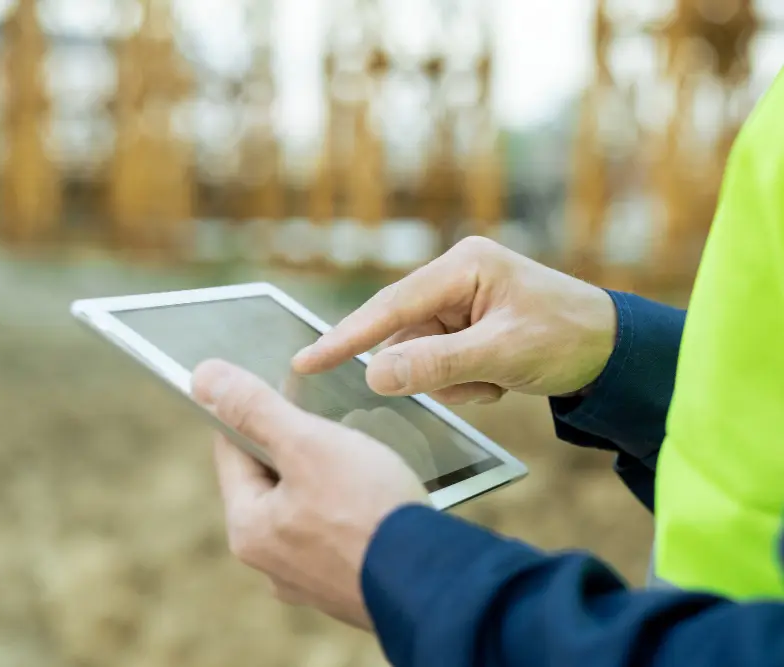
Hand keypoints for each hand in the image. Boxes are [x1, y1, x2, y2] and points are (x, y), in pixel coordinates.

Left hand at [192, 359, 429, 629]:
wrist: (438, 583)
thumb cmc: (370, 511)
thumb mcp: (307, 444)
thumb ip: (254, 408)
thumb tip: (203, 378)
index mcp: (248, 529)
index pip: (232, 450)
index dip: (254, 411)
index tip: (283, 389)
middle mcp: (270, 563)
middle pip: (270, 480)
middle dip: (295, 447)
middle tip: (330, 425)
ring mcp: (310, 580)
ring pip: (306, 507)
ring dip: (326, 478)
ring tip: (360, 458)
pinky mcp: (347, 587)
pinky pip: (337, 534)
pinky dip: (351, 510)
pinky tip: (378, 497)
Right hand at [292, 236, 616, 404]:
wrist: (615, 352)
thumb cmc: (567, 338)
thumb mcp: (503, 353)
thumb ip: (436, 364)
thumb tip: (374, 374)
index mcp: (463, 266)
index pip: (391, 306)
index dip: (347, 337)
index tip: (307, 361)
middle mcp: (454, 279)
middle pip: (405, 337)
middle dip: (435, 369)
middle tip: (478, 381)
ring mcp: (458, 304)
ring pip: (420, 358)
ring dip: (454, 381)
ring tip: (498, 379)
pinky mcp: (464, 327)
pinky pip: (439, 365)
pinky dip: (464, 383)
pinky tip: (499, 379)